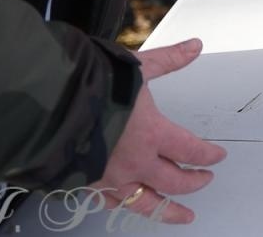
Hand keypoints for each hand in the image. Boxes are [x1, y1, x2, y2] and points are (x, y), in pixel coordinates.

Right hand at [96, 39, 226, 223]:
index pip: (190, 150)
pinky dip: (123, 205)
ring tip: (181, 217)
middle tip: (204, 180)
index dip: (208, 155)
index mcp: (152, 134)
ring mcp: (108, 178)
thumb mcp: (137, 66)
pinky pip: (109, 203)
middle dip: (193, 182)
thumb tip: (195, 45)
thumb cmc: (91, 85)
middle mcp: (133, 162)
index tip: (218, 157)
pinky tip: (128, 204)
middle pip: (173, 182)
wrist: (44, 105)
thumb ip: (169, 60)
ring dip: (166, 210)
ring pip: (144, 203)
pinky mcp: (85, 185)